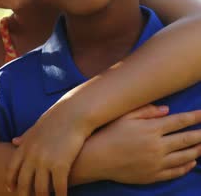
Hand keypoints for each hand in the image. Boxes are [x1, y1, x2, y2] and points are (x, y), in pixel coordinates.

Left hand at [7, 103, 90, 195]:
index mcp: (24, 146)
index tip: (10, 189)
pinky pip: (58, 187)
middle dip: (24, 194)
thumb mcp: (35, 127)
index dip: (10, 180)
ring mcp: (45, 161)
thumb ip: (24, 137)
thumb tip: (13, 141)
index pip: (12, 168)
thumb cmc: (56, 119)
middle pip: (24, 182)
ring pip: (40, 188)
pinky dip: (60, 195)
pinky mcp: (61, 165)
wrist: (73, 114)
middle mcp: (32, 156)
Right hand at [81, 105, 200, 183]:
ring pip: (185, 156)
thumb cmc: (107, 134)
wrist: (95, 159)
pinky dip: (186, 167)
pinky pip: (175, 171)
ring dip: (197, 150)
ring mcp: (156, 162)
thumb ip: (146, 111)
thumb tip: (167, 110)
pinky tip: (191, 162)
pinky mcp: (153, 175)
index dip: (195, 117)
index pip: (180, 121)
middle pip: (187, 139)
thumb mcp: (123, 116)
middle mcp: (157, 146)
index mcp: (151, 129)